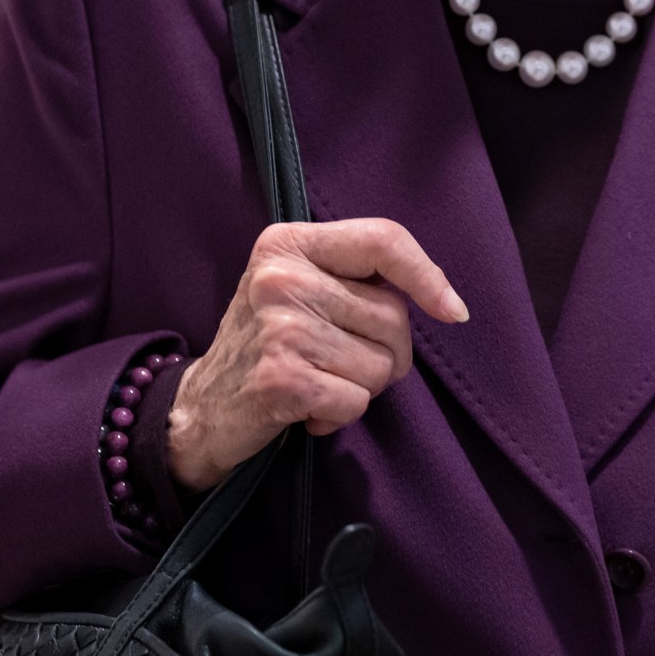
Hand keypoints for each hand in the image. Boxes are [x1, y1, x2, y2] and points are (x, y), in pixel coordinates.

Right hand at [166, 219, 467, 491]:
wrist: (201, 408)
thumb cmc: (266, 347)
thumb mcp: (297, 289)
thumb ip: (355, 280)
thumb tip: (444, 301)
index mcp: (288, 243)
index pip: (383, 239)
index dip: (428, 276)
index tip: (453, 312)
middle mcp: (281, 277)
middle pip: (393, 316)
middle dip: (386, 354)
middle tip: (340, 364)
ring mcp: (279, 327)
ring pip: (381, 365)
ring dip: (359, 388)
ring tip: (316, 382)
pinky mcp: (281, 377)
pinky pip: (356, 400)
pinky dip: (339, 415)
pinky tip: (305, 409)